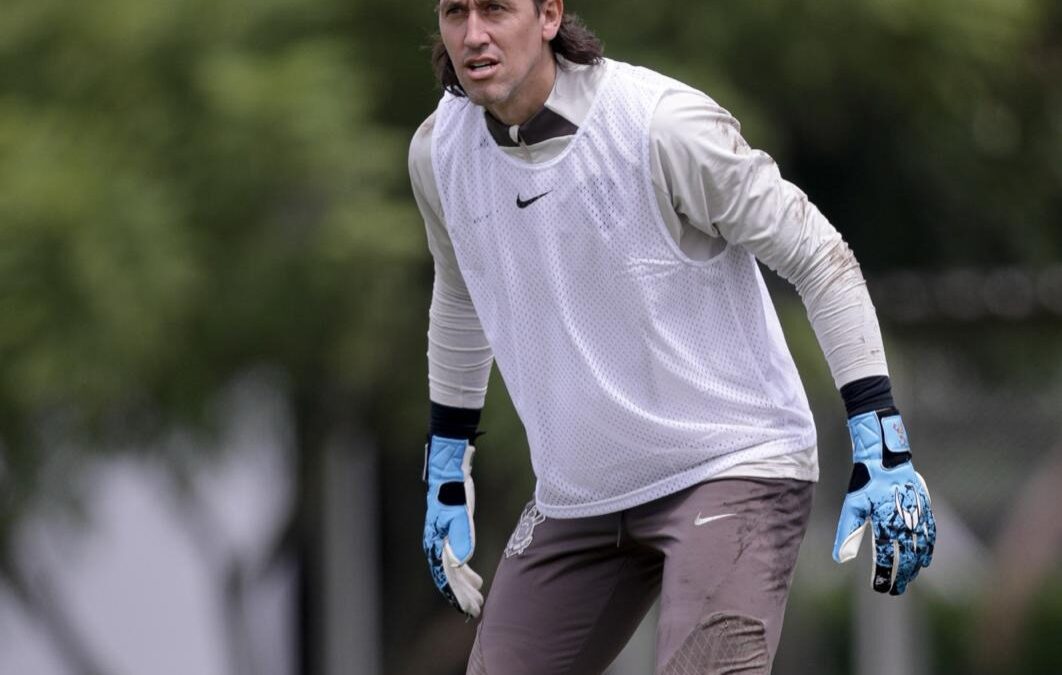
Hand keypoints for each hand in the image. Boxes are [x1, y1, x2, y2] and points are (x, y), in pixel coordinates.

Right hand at [423, 435, 483, 616]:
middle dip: (461, 595)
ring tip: (477, 600)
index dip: (455, 594)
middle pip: (449, 577)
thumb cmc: (451, 495)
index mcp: (435, 544)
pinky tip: (475, 580)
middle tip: (475, 610)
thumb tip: (462, 562)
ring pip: (453, 570)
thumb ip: (460, 537)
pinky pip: (457, 560)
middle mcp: (436, 546)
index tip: (466, 608)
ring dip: (465, 586)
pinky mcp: (452, 535)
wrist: (448, 475)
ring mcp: (443, 541)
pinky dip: (466, 572)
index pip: (445, 576)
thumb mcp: (457, 515)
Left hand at [832, 408, 935, 594]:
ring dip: (915, 566)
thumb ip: (848, 534)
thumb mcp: (853, 506)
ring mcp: (918, 516)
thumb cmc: (866, 482)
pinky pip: (931, 534)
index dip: (884, 576)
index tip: (880, 589)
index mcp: (886, 524)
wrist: (885, 457)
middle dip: (901, 576)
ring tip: (909, 577)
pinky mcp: (925, 508)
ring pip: (921, 549)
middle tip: (895, 590)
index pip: (885, 559)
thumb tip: (840, 559)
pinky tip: (926, 558)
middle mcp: (905, 523)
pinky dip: (929, 549)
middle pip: (906, 558)